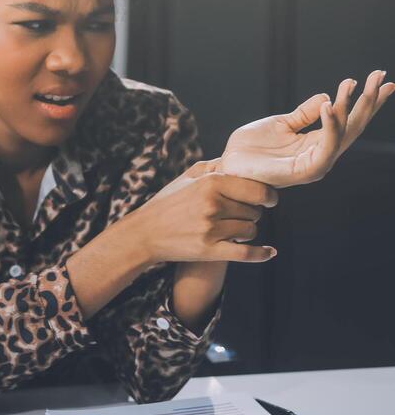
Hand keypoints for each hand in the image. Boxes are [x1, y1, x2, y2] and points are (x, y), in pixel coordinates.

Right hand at [135, 171, 277, 264]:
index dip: (268, 196)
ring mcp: (211, 229)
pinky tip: (270, 252)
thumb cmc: (168, 202)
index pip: (256, 189)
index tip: (269, 199)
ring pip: (250, 230)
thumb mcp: (187, 177)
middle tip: (240, 215)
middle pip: (255, 212)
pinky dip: (260, 254)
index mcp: (210, 183)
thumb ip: (214, 166)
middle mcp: (212, 205)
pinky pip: (245, 254)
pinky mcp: (209, 251)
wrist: (145, 233)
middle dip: (252, 213)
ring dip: (248, 231)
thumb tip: (239, 160)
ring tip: (235, 229)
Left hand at [219, 70, 394, 187]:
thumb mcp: (281, 123)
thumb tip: (327, 97)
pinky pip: (325, 147)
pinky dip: (330, 126)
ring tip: (353, 84)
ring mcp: (315, 164)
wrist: (228, 165)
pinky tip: (331, 105)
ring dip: (351, 108)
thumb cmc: (251, 148)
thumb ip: (305, 114)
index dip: (364, 100)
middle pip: (353, 127)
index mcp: (317, 143)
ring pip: (343, 134)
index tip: (378, 77)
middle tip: (381, 76)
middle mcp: (321, 154)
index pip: (348, 120)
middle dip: (368, 101)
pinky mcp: (305, 171)